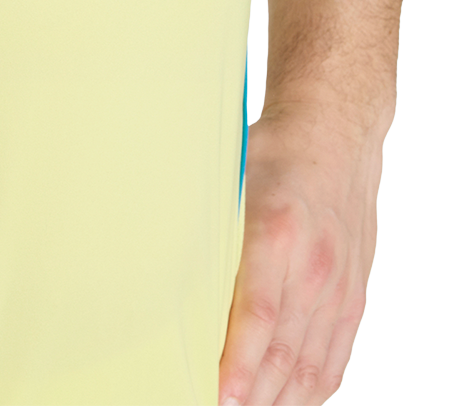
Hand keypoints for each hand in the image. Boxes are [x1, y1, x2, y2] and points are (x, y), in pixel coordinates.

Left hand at [218, 102, 385, 405]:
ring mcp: (338, 285)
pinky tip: (288, 399)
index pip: (258, 315)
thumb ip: (205, 221)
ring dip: (280, 399)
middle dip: (254, 393)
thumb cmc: (276, 150)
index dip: (239, 363)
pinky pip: (336, 355)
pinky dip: (313, 386)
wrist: (336, 133)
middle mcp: (313, 266)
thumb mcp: (228, 174)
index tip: (218, 394)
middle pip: (285, 352)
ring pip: (312, 363)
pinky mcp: (354, 295)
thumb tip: (160, 255)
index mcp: (276, 231)